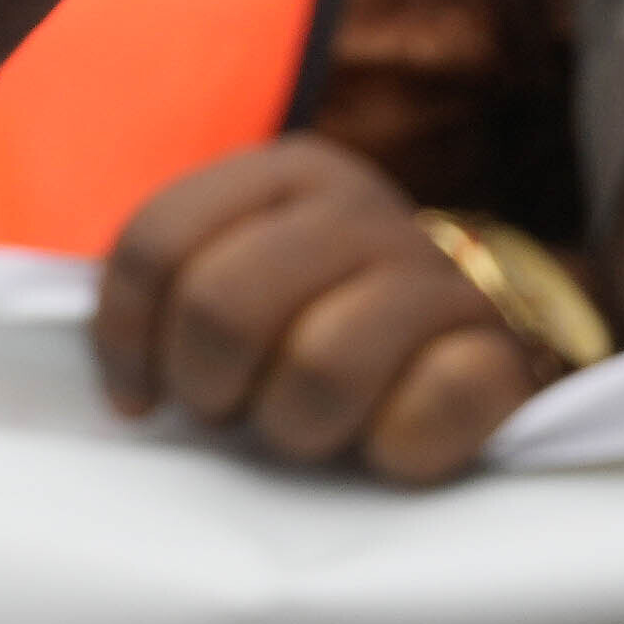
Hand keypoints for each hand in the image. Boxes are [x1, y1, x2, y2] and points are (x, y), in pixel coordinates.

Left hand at [91, 135, 552, 485]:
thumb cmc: (320, 322)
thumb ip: (172, 290)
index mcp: (287, 173)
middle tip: (229, 411)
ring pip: (319, 367)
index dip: (128, 339)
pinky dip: (390, 450)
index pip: (157, 244)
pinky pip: (424, 413)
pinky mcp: (501, 356)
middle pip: (223, 306)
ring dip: (293, 428)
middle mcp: (364, 210)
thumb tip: (121, 389)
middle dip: (208, 386)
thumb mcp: (239, 276)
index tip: (141, 394)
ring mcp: (440, 278)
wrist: (472, 344)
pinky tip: (385, 446)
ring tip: (301, 428)